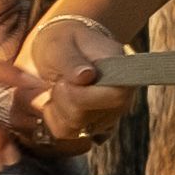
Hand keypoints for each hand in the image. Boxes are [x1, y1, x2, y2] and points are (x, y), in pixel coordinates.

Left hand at [2, 9, 137, 156]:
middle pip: (89, 115)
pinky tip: (56, 100)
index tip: (64, 81)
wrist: (61, 50)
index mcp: (121, 71)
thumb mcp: (60, 43)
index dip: (85, 95)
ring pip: (74, 127)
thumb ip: (71, 59)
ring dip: (56, 106)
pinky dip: (53, 116)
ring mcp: (106, 117)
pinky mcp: (90, 128)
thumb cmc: (63, 42)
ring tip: (59, 86)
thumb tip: (87, 76)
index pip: (116, 96)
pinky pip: (65, 132)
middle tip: (58, 78)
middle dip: (63, 97)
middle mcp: (120, 99)